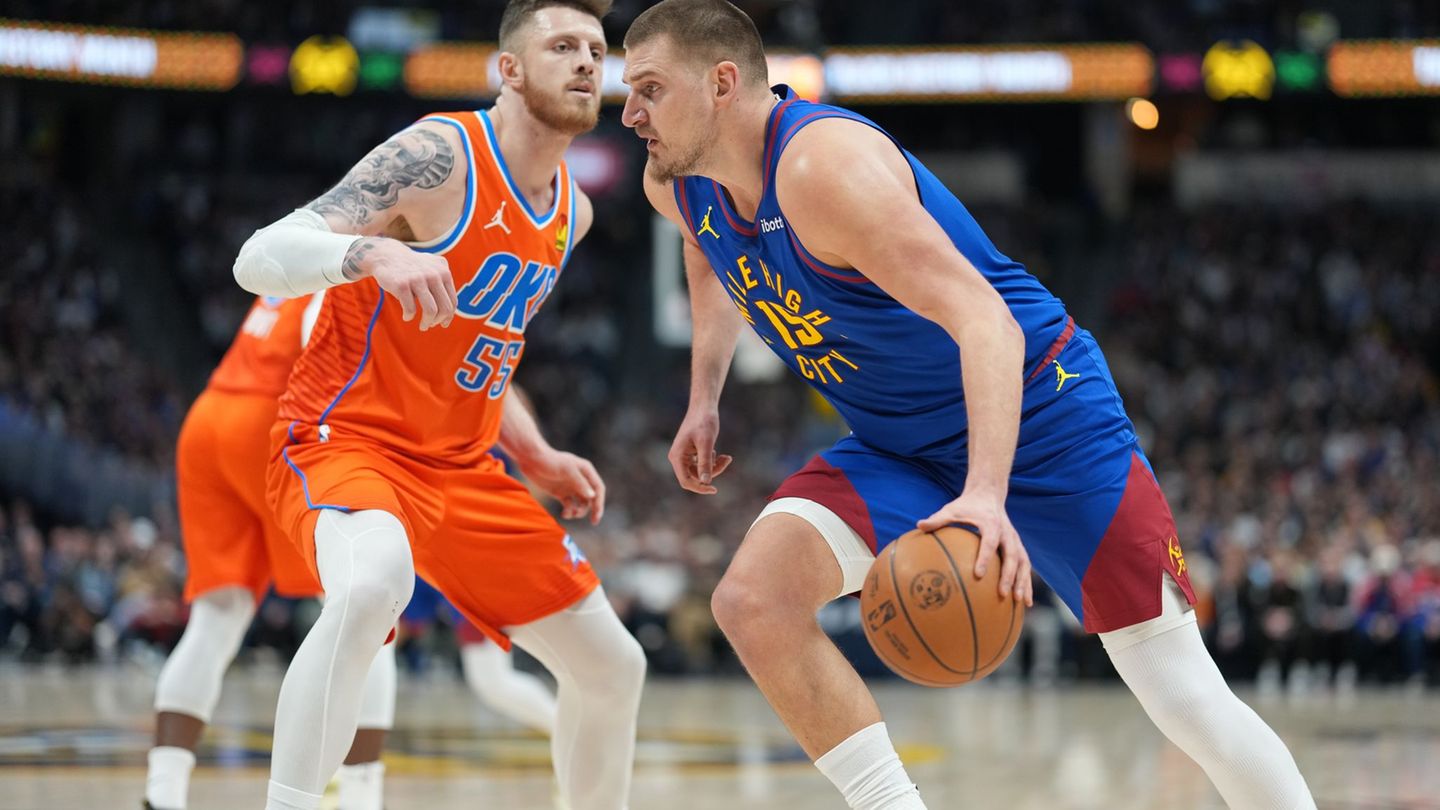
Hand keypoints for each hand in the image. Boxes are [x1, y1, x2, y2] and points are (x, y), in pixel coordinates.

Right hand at [347, 238, 456, 329]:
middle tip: (430, 326)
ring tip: (423, 326)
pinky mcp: (402, 285)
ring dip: (427, 323)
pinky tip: (406, 317)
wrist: (386, 256)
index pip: (453, 301)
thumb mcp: (432, 269)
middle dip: (438, 321)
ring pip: (431, 311)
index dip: (448, 316)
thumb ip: (443, 285)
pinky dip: (409, 317)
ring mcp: (418, 279)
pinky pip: (411, 309)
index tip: (442, 324)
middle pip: (445, 308)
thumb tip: (449, 315)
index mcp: (444, 272)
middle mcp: (434, 274)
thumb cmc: (412, 268)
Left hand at [516, 449, 605, 524]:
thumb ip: (580, 483)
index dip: (600, 502)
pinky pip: (569, 505)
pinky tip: (564, 514)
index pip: (598, 488)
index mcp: (586, 471)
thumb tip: (592, 496)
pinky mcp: (560, 493)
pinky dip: (569, 511)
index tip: (597, 515)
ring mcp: (570, 486)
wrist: (531, 460)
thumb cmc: (550, 461)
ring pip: (581, 503)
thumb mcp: (566, 470)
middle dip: (593, 509)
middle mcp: (580, 479)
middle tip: (593, 521)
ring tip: (572, 514)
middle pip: (592, 497)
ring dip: (579, 511)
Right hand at [667, 407, 732, 493]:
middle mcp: (678, 458)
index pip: (686, 481)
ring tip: (726, 457)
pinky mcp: (692, 454)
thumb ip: (705, 463)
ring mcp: (684, 456)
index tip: (714, 489)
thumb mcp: (706, 443)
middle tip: (726, 460)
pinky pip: (703, 465)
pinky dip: (713, 462)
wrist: (704, 407)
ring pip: (701, 472)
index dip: (700, 488)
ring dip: (715, 467)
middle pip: (695, 477)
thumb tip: (706, 482)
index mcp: (677, 457)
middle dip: (712, 472)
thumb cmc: (704, 422)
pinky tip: (721, 454)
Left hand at [918, 488, 1032, 605]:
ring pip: (1023, 563)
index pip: (989, 542)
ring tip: (1020, 601)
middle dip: (1008, 575)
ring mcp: (1015, 540)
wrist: (988, 495)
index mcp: (991, 524)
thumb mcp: (951, 509)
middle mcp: (1007, 533)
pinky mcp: (1018, 547)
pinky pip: (1025, 566)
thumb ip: (937, 519)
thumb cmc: (967, 505)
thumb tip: (919, 525)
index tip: (978, 574)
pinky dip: (1026, 582)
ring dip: (1022, 581)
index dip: (985, 558)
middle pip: (1011, 556)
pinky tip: (1026, 601)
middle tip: (1002, 593)